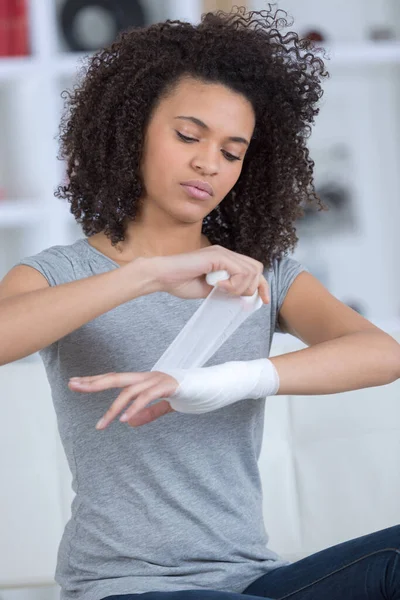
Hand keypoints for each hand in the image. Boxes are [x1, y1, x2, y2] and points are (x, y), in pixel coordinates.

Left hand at [68, 371, 179, 428]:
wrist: (211, 387)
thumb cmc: (189, 394)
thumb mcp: (164, 407)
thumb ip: (148, 413)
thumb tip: (130, 423)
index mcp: (144, 380)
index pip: (115, 379)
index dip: (96, 381)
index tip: (76, 383)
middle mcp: (147, 376)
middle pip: (115, 378)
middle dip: (93, 383)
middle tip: (73, 385)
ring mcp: (157, 379)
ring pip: (129, 392)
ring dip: (113, 409)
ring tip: (101, 425)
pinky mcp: (168, 386)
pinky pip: (146, 397)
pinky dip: (134, 408)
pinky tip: (123, 419)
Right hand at [148, 245, 269, 302]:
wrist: (163, 277)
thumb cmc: (181, 282)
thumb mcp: (211, 290)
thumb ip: (227, 291)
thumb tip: (243, 298)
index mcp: (226, 260)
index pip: (254, 270)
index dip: (262, 286)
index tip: (263, 301)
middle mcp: (226, 253)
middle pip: (257, 268)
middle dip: (251, 287)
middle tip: (233, 295)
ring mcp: (222, 253)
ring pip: (250, 271)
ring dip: (239, 287)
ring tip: (221, 290)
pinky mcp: (217, 256)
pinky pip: (239, 271)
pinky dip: (233, 283)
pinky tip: (218, 286)